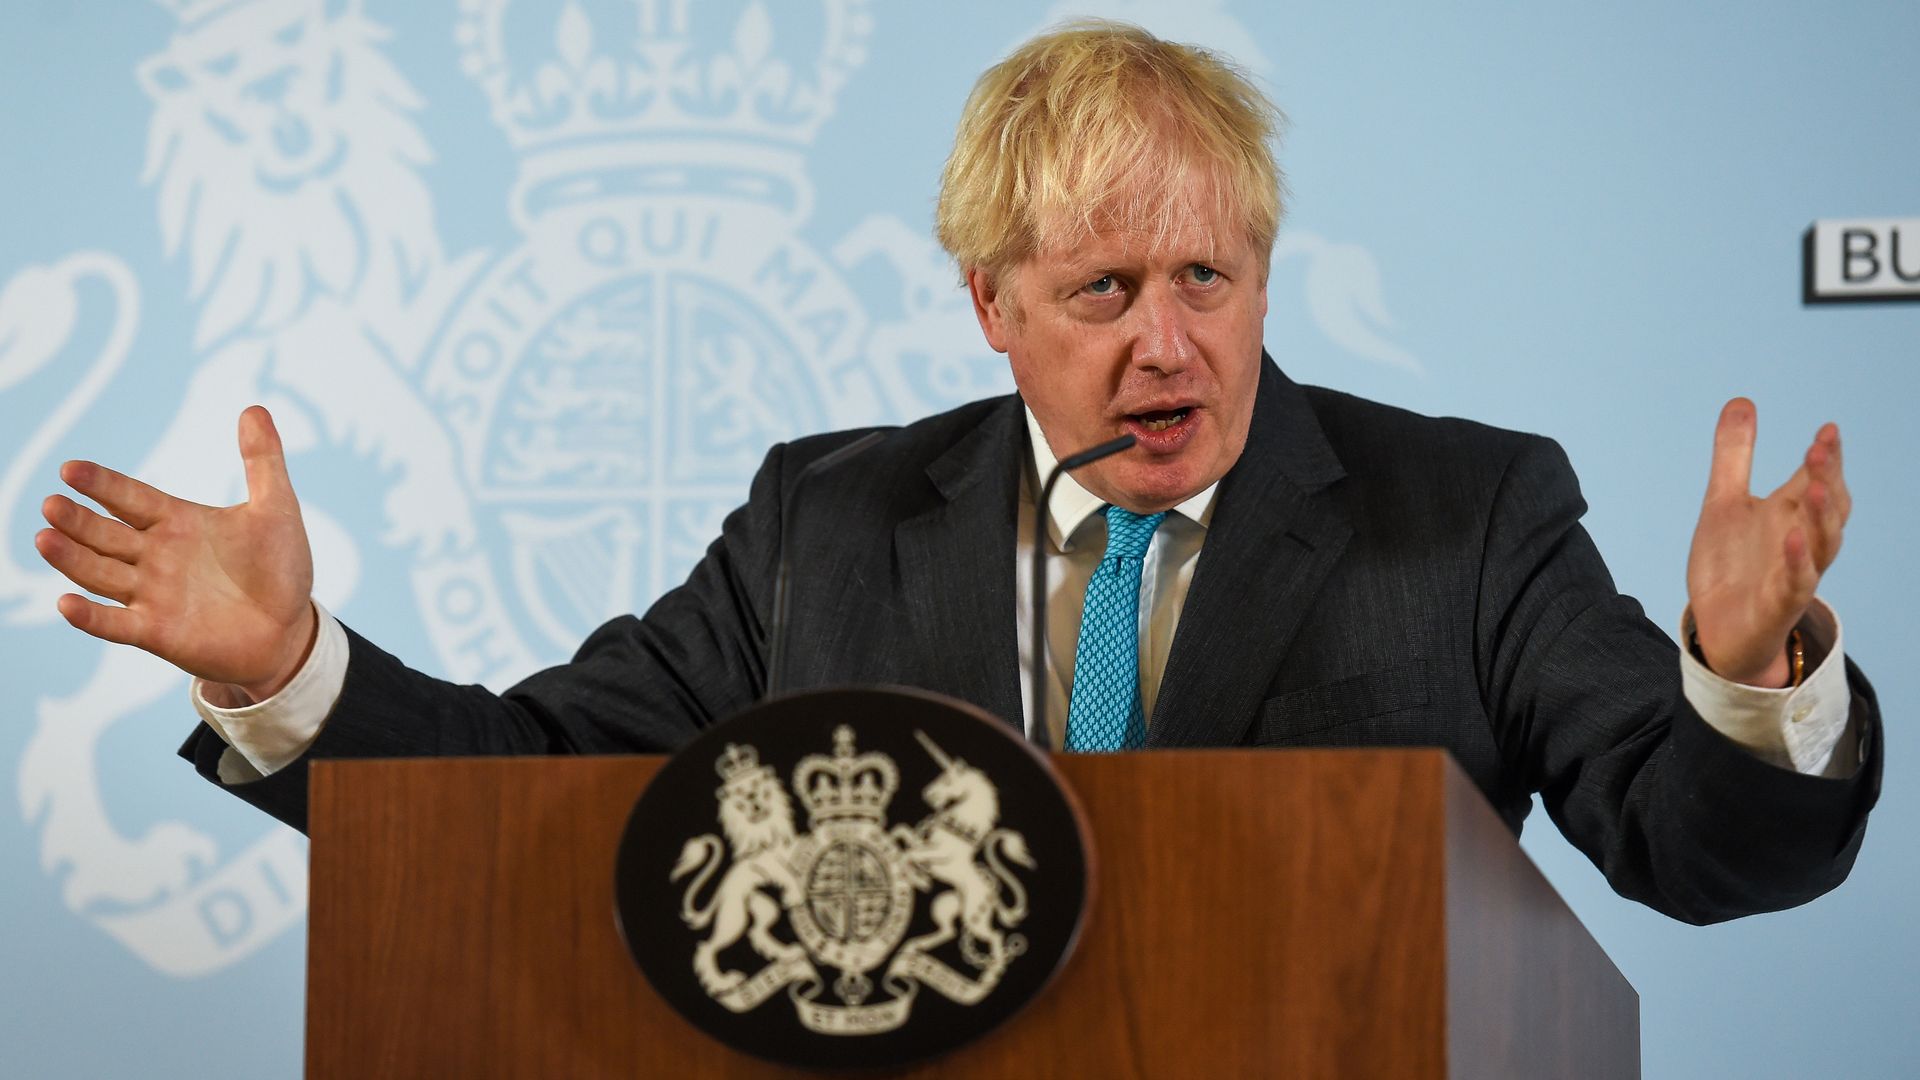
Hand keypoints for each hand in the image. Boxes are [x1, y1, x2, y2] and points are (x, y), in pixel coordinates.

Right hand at [35, 406, 316, 700]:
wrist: (290, 629)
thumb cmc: (280, 569)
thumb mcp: (277, 509)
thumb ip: (263, 461)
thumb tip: (254, 407)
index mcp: (176, 522)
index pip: (130, 498)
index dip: (102, 485)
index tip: (71, 469)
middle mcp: (155, 556)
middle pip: (106, 534)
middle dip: (78, 520)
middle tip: (52, 502)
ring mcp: (152, 594)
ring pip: (101, 573)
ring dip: (72, 559)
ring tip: (43, 538)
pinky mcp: (158, 632)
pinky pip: (117, 624)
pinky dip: (92, 617)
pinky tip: (66, 604)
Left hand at [1686, 398, 1849, 686]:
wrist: (1719, 628)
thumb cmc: (1731, 564)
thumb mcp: (1723, 502)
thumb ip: (1734, 455)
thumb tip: (1742, 400)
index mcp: (1790, 515)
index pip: (1817, 480)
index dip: (1826, 457)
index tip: (1828, 429)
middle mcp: (1800, 541)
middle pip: (1826, 507)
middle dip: (1827, 478)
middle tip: (1821, 446)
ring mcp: (1793, 574)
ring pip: (1821, 544)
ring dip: (1820, 516)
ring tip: (1814, 486)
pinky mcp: (1778, 605)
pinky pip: (1795, 583)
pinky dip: (1796, 562)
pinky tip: (1792, 540)